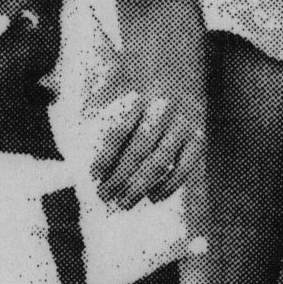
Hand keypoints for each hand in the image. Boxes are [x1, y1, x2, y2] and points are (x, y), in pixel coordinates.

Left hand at [93, 91, 200, 209]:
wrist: (178, 81)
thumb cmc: (137, 102)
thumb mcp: (116, 100)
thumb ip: (101, 123)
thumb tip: (84, 161)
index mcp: (138, 97)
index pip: (118, 132)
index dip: (105, 157)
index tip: (93, 176)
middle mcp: (162, 108)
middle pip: (137, 150)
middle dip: (119, 178)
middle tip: (105, 196)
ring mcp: (183, 124)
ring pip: (159, 162)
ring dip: (139, 187)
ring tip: (124, 202)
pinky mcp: (198, 139)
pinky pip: (184, 168)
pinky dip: (168, 185)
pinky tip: (153, 196)